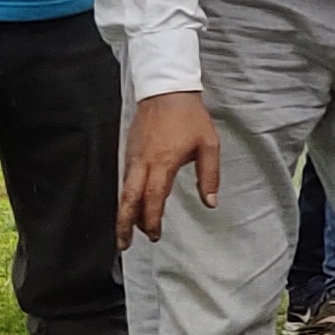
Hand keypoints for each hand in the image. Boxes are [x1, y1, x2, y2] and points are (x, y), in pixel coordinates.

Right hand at [119, 92, 222, 243]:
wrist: (167, 90)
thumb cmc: (189, 117)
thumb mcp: (209, 145)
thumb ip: (209, 176)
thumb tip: (211, 202)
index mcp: (163, 163)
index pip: (153, 198)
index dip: (152, 220)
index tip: (155, 235)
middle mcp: (143, 162)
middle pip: (129, 199)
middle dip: (125, 224)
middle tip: (123, 244)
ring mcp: (133, 156)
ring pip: (124, 190)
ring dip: (125, 212)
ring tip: (126, 231)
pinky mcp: (130, 150)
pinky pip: (124, 178)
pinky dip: (125, 196)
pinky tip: (130, 205)